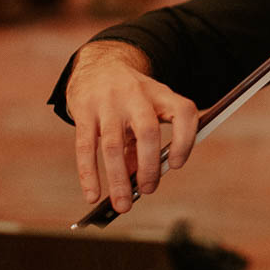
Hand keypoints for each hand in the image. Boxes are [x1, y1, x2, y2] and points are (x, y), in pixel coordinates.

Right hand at [66, 41, 199, 213]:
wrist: (99, 65)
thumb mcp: (146, 110)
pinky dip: (89, 174)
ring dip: (118, 179)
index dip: (185, 140)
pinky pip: (85, 147)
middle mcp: (137, 95)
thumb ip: (144, 143)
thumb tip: (137, 181)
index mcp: (161, 94)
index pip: (184, 113)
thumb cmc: (130, 97)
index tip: (175, 165)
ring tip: (123, 204)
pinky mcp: (84, 110)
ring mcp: (108, 102)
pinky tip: (93, 195)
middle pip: (148, 132)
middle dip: (149, 166)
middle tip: (148, 190)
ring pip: (114, 145)